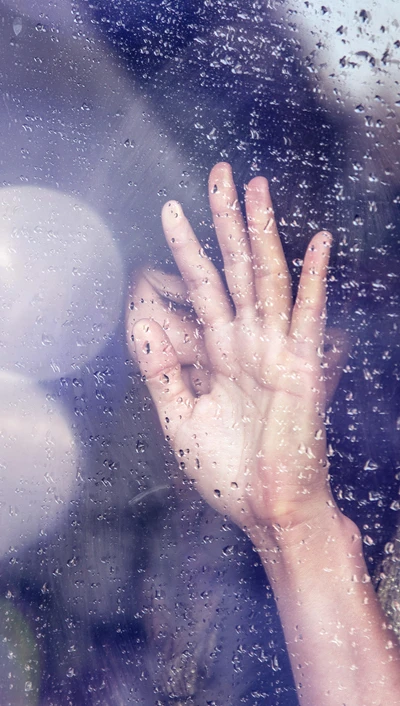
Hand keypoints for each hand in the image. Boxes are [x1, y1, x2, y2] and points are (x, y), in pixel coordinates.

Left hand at [128, 163, 342, 535]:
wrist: (265, 511)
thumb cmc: (228, 473)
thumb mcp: (180, 418)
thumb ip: (161, 370)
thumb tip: (140, 321)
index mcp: (221, 353)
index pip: (202, 288)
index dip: (187, 249)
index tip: (172, 211)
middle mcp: (248, 343)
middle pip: (236, 269)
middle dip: (226, 222)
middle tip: (220, 173)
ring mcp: (275, 352)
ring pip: (267, 279)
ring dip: (262, 234)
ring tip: (255, 188)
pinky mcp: (301, 369)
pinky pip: (306, 317)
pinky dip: (313, 280)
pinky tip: (316, 243)